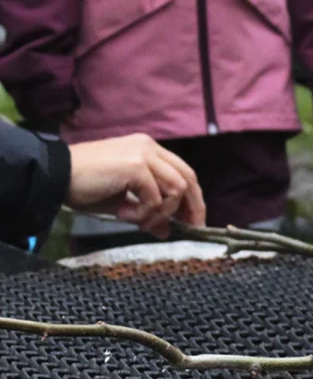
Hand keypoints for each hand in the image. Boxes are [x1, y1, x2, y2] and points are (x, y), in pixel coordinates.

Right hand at [66, 134, 206, 238]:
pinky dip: (143, 212)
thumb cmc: (83, 187)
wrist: (54, 176)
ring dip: (161, 212)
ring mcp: (144, 154)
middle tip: (189, 228)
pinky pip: (155, 197)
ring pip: (176, 188)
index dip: (193, 198)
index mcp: (148, 150)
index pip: (183, 172)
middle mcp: (150, 148)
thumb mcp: (122, 202)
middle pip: (188, 178)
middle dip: (192, 206)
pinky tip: (122, 213)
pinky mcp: (135, 165)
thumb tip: (166, 230)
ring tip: (136, 221)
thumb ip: (148, 211)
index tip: (192, 221)